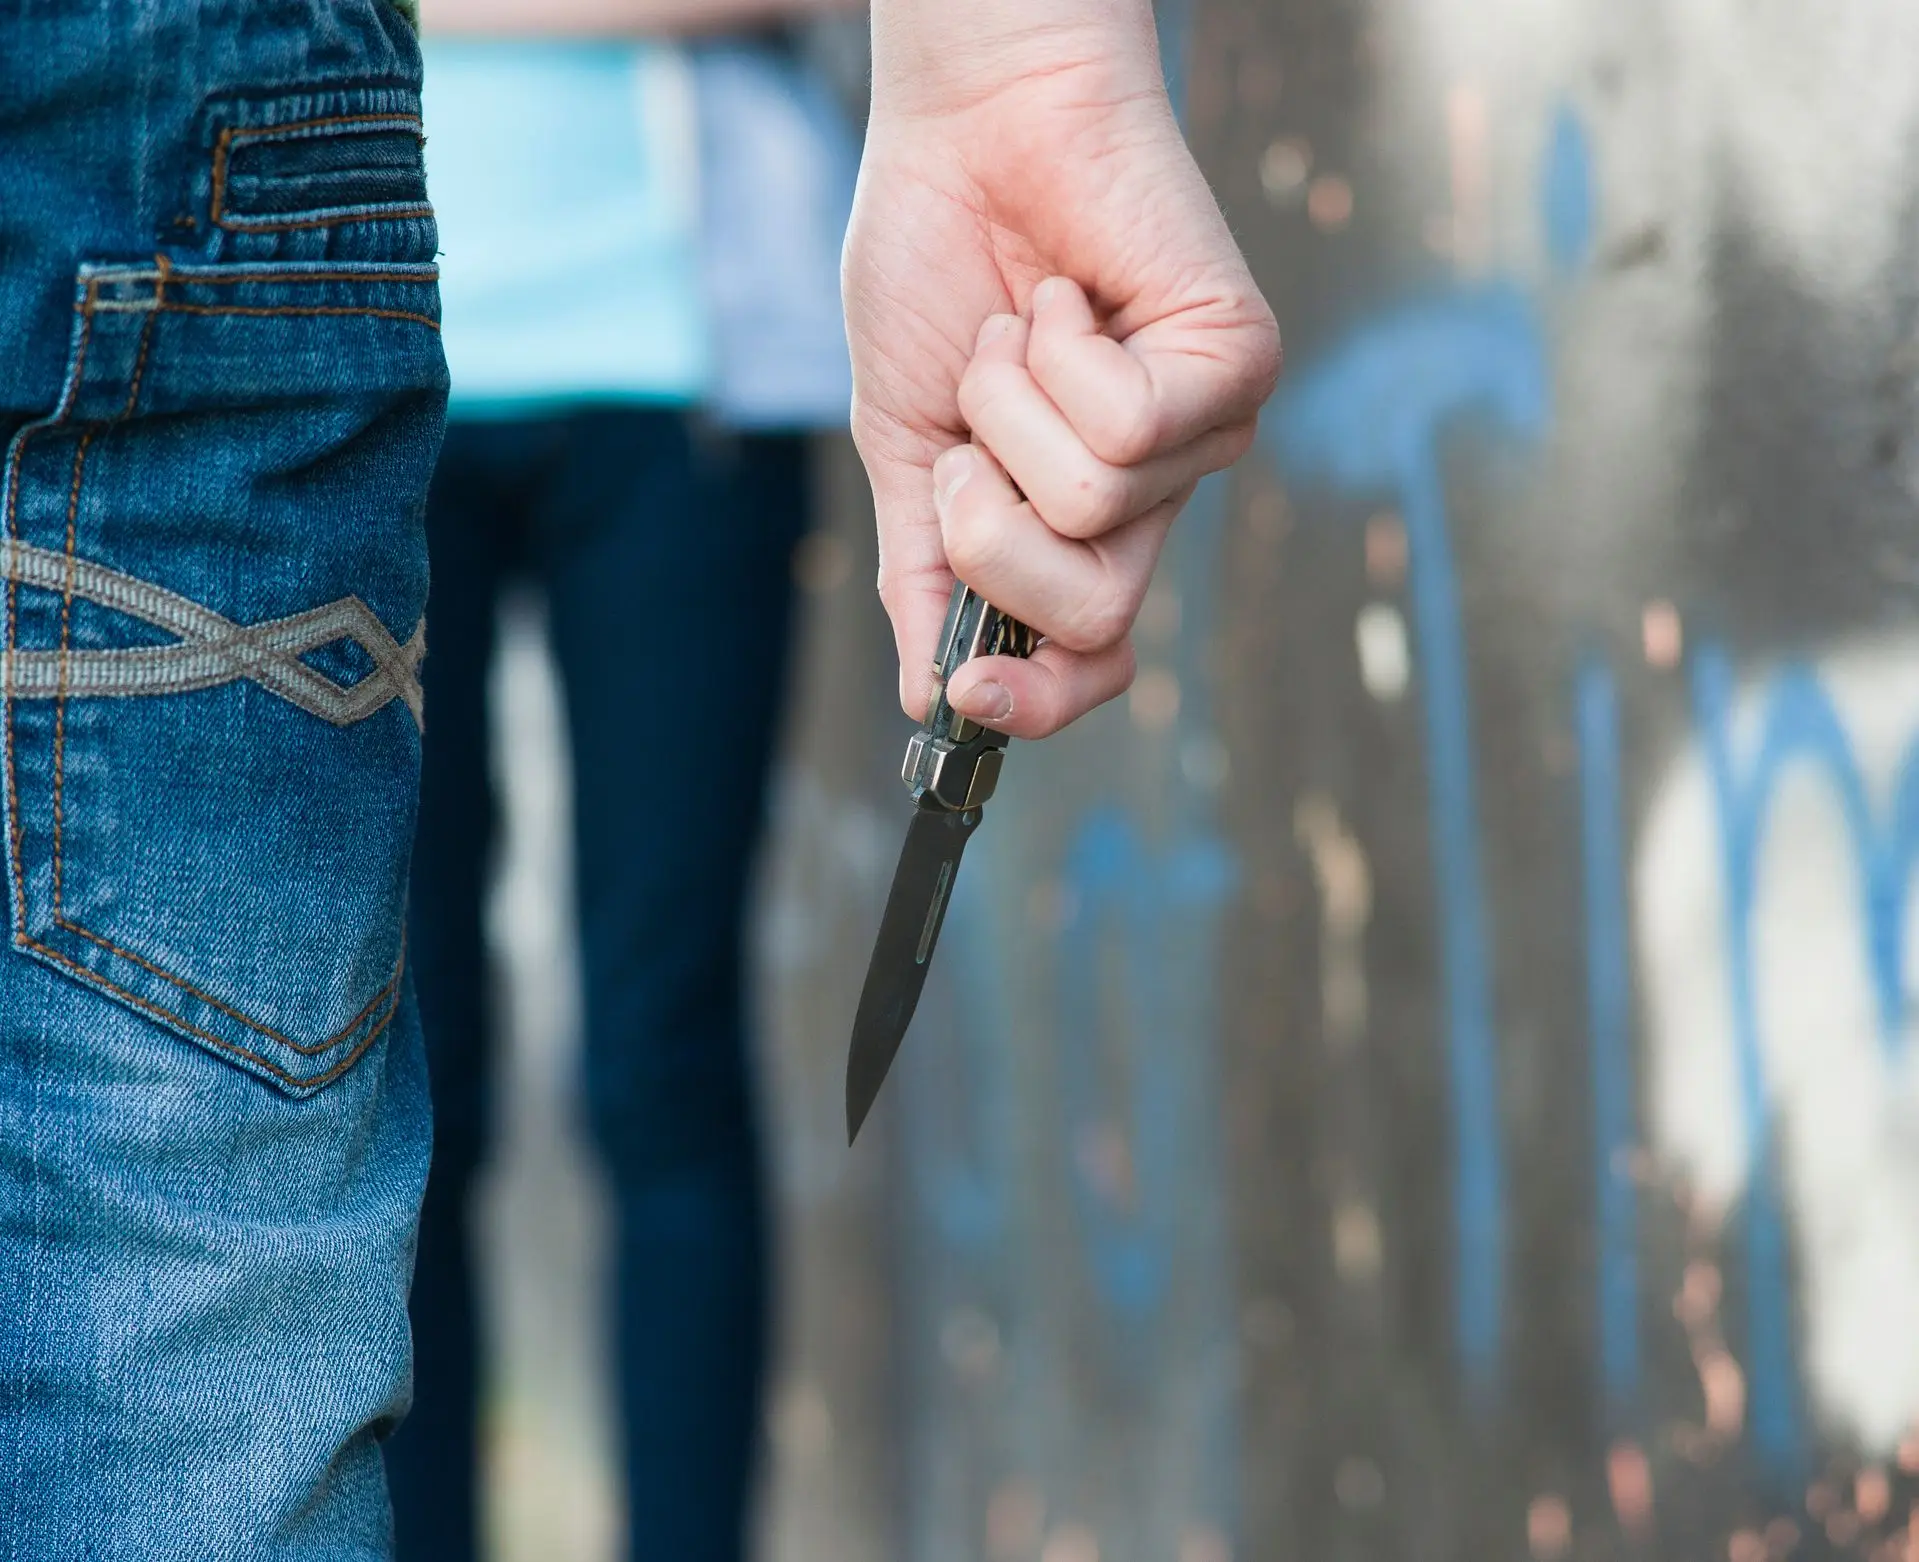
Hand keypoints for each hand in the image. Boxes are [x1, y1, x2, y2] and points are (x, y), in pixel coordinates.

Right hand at [844, 6, 1279, 738]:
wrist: (966, 127)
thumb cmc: (933, 269)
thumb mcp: (903, 446)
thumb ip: (921, 571)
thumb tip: (923, 700)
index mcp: (1074, 526)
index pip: (1089, 662)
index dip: (1035, 701)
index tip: (964, 693)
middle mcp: (1151, 497)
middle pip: (1092, 618)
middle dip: (990, 533)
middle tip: (968, 436)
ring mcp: (1201, 435)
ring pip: (1092, 510)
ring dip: (1007, 411)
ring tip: (1017, 332)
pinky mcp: (1236, 363)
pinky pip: (1128, 426)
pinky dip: (1055, 356)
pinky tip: (1061, 297)